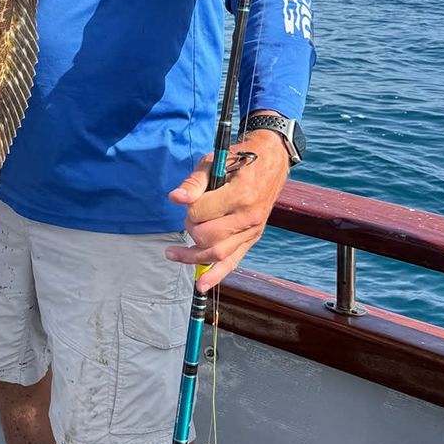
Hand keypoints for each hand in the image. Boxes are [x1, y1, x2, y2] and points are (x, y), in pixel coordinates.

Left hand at [165, 130, 290, 291]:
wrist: (272, 160)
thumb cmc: (240, 158)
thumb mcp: (215, 161)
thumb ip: (194, 183)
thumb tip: (175, 198)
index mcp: (240, 194)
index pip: (201, 212)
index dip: (189, 207)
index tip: (190, 198)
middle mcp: (248, 216)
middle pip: (206, 236)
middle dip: (190, 228)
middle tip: (190, 215)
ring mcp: (252, 230)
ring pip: (216, 253)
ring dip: (191, 256)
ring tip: (172, 254)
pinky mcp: (252, 238)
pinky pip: (233, 262)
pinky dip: (216, 275)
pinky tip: (201, 285)